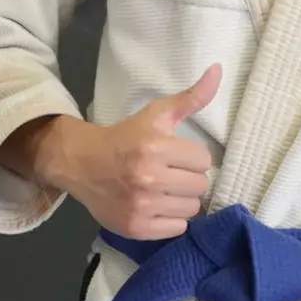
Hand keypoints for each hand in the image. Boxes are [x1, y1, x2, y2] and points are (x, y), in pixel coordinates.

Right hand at [31, 66, 220, 238]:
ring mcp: (141, 206)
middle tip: (170, 173)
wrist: (82, 163)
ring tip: (164, 190)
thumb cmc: (125, 137)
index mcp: (155, 147)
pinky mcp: (135, 228)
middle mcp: (148, 178)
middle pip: (200, 186)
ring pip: (191, 209)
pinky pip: (176, 229)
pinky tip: (157, 206)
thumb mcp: (156, 114)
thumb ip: (191, 97)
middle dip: (189, 179)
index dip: (192, 157)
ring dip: (182, 200)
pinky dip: (171, 220)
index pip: (203, 160)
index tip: (176, 155)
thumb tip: (218, 71)